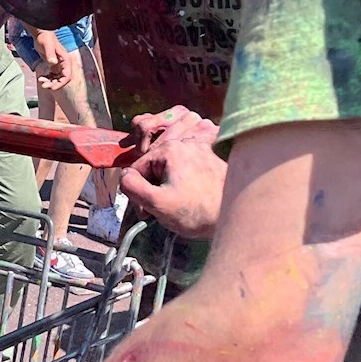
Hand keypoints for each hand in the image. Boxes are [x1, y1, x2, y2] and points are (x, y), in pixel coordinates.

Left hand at [30, 29, 71, 90]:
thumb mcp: (47, 45)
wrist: (41, 33)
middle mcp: (64, 63)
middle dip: (54, 84)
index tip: (52, 87)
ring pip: (57, 78)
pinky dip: (48, 78)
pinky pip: (53, 75)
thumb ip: (50, 53)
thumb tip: (53, 62)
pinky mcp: (53, 64)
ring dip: (50, 82)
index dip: (61, 83)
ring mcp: (59, 64)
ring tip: (41, 81)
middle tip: (44, 85)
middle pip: (62, 79)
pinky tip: (41, 78)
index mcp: (66, 60)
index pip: (67, 76)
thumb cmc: (45, 38)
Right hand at [122, 108, 226, 239]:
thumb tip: (124, 176)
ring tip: (177, 202)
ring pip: (171, 166)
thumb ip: (132, 187)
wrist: (236, 217)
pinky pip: (188, 165)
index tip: (146, 209)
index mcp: (170, 149)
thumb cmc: (198, 213)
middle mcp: (187, 143)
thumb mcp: (157, 203)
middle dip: (153, 186)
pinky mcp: (213, 159)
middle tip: (161, 209)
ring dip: (168, 183)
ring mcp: (202, 149)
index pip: (138, 167)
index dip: (137, 190)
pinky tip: (191, 194)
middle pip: (155, 164)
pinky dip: (184, 178)